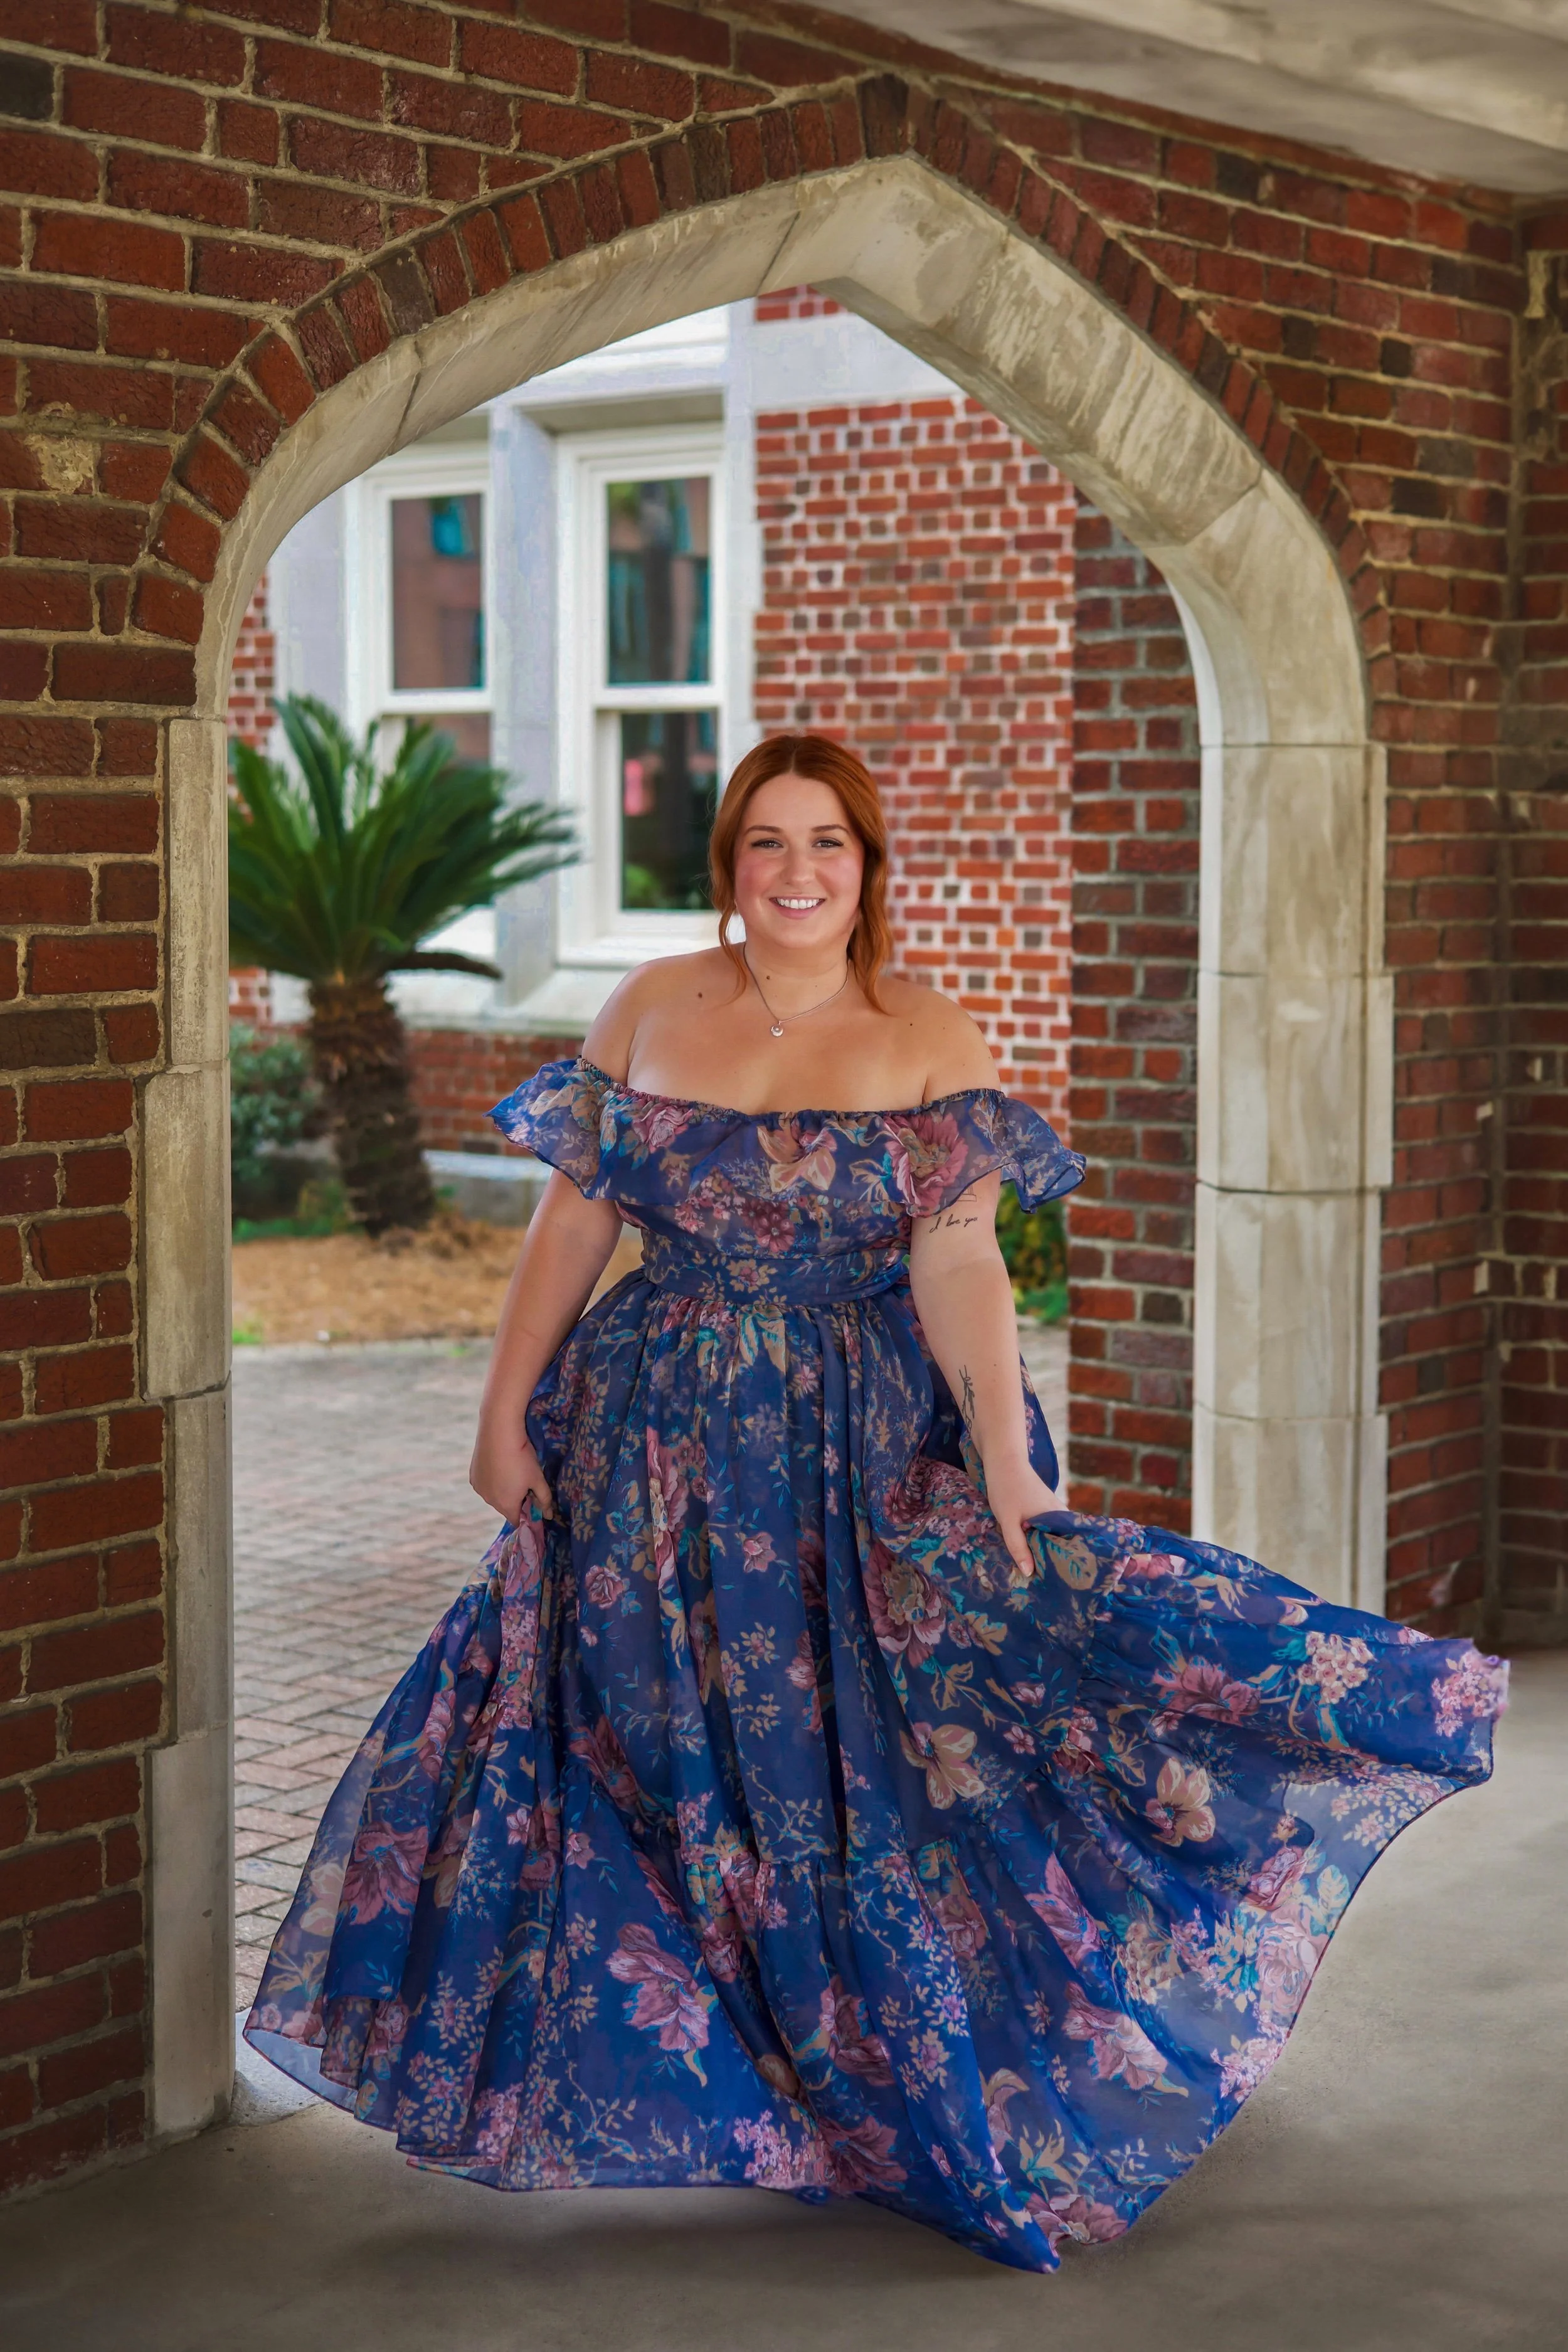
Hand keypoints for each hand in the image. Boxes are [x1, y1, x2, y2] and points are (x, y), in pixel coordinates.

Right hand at [469, 1415, 552, 1525]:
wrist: (499, 1433)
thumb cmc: (522, 1458)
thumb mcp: (537, 1479)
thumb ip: (544, 1499)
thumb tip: (549, 1515)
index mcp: (507, 1505)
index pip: (517, 1519)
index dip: (526, 1512)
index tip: (532, 1500)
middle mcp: (489, 1501)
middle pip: (505, 1507)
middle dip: (514, 1500)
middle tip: (524, 1481)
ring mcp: (479, 1489)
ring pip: (493, 1495)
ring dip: (502, 1489)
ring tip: (511, 1470)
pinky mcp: (472, 1476)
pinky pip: (484, 1484)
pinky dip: (491, 1480)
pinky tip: (498, 1465)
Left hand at [983, 1451, 1058, 1583]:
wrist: (1003, 1459)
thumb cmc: (1006, 1489)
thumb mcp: (1009, 1521)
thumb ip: (1019, 1547)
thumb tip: (1030, 1572)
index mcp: (1056, 1518)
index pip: (1071, 1546)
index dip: (1068, 1564)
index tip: (1065, 1582)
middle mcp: (1060, 1513)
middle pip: (1064, 1542)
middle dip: (1058, 1560)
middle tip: (1051, 1582)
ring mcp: (1053, 1509)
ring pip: (1055, 1534)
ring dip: (1049, 1549)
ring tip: (1042, 1571)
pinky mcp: (1044, 1506)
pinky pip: (1048, 1527)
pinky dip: (1043, 1538)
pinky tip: (1034, 1550)